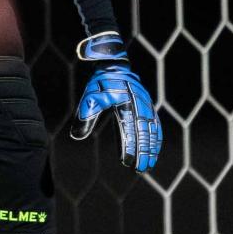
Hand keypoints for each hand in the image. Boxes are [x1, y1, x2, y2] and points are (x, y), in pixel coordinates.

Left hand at [70, 32, 161, 172]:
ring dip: (151, 148)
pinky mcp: (147, 105)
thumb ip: (85, 117)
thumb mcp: (89, 98)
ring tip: (149, 164)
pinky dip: (156, 137)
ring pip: (151, 129)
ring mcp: (145, 104)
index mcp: (124, 103)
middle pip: (142, 132)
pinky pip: (155, 123)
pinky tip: (154, 150)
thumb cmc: (100, 83)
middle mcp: (138, 104)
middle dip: (143, 152)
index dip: (129, 146)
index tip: (127, 162)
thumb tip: (76, 136)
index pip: (128, 130)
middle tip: (140, 169)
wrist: (114, 64)